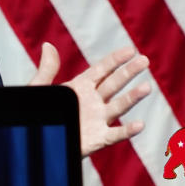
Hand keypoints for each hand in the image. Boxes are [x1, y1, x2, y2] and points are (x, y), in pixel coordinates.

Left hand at [30, 43, 150, 157]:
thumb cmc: (38, 113)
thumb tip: (48, 45)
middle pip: (114, 84)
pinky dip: (127, 131)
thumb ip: (47, 69)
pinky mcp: (98, 138)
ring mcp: (98, 119)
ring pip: (119, 106)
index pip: (102, 70)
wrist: (37, 140)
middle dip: (129, 72)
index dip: (115, 60)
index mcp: (80, 87)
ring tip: (146, 87)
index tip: (131, 50)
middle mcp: (93, 101)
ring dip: (133, 97)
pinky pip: (115, 134)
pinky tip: (139, 124)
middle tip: (144, 60)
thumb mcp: (40, 89)